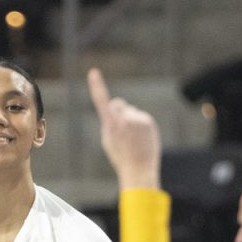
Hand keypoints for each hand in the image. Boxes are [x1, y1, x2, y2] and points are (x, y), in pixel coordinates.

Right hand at [87, 67, 160, 189]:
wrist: (139, 169)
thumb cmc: (120, 156)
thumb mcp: (108, 140)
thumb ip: (110, 122)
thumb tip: (117, 110)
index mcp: (110, 125)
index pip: (102, 101)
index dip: (97, 86)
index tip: (93, 72)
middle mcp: (124, 119)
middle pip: (118, 104)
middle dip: (118, 112)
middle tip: (120, 129)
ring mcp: (138, 119)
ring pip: (130, 111)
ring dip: (130, 120)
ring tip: (132, 139)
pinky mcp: (148, 121)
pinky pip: (140, 117)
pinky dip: (140, 125)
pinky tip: (141, 138)